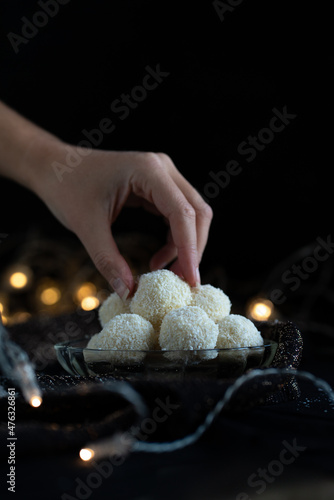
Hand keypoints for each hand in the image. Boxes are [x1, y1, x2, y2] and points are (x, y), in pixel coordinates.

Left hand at [32, 145, 212, 297]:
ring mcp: (162, 175)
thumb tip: (129, 293)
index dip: (189, 248)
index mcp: (147, 170)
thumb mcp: (86, 226)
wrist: (54, 167)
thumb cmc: (66, 187)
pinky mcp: (157, 185)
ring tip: (166, 272)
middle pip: (197, 212)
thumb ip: (108, 260)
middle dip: (192, 249)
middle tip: (182, 282)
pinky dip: (175, 239)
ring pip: (191, 214)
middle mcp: (162, 168)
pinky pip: (177, 214)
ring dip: (185, 245)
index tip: (190, 280)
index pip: (182, 212)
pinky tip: (159, 259)